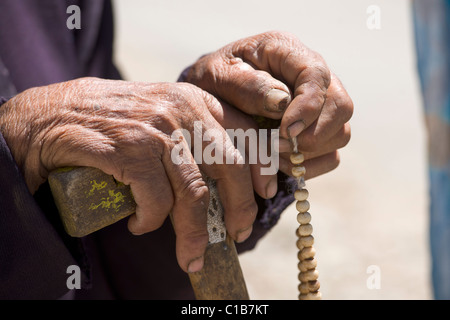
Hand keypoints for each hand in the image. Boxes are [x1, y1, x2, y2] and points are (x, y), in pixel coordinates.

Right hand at [0, 77, 257, 272]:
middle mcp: (182, 110)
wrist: (52, 114)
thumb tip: (226, 180)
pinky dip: (152, 222)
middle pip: (229, 167)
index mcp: (196, 100)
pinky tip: (141, 226)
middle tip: (238, 234)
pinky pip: (156, 200)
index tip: (267, 192)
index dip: (261, 167)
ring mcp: (156, 129)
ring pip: (194, 193)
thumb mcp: (163, 115)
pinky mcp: (130, 149)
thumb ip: (194, 135)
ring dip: (194, 233)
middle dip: (239, 208)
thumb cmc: (114, 122)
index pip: (245, 134)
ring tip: (190, 255)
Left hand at [183, 31, 352, 188]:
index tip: (285, 131)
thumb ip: (247, 86)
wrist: (209, 99)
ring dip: (308, 153)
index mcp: (286, 52)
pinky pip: (331, 155)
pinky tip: (282, 164)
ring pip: (340, 133)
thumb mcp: (217, 77)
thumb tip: (282, 102)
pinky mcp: (316, 131)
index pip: (317, 74)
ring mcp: (318, 105)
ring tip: (274, 156)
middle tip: (277, 147)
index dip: (308, 106)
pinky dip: (309, 166)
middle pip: (341, 106)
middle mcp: (310, 76)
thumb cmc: (212, 83)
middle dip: (312, 135)